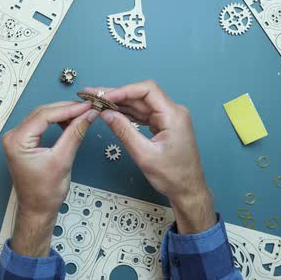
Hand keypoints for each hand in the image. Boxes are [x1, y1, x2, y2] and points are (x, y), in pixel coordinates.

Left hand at [2, 101, 97, 255]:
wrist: (37, 211)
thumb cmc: (44, 193)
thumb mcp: (63, 160)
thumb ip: (75, 134)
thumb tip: (88, 116)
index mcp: (17, 140)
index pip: (45, 115)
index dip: (69, 109)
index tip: (87, 106)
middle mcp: (13, 136)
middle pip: (43, 113)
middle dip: (67, 109)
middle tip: (88, 108)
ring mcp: (17, 139)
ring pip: (43, 117)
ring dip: (63, 114)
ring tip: (82, 115)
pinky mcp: (24, 142)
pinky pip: (41, 125)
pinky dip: (57, 122)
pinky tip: (70, 122)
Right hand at [84, 81, 215, 233]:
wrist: (188, 190)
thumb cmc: (172, 176)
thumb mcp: (144, 154)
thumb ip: (124, 131)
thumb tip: (106, 113)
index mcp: (173, 115)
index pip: (147, 90)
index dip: (123, 90)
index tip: (104, 97)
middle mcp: (173, 111)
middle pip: (141, 95)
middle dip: (117, 95)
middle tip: (93, 94)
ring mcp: (168, 117)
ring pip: (140, 104)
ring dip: (119, 103)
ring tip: (97, 102)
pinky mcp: (164, 124)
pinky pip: (143, 113)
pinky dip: (127, 113)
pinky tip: (112, 112)